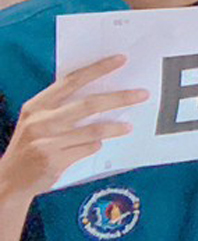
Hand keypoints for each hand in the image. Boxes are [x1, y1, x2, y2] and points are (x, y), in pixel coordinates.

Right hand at [0, 56, 143, 201]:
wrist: (10, 180)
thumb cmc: (31, 145)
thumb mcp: (37, 121)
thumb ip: (62, 108)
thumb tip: (103, 93)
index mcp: (37, 105)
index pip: (71, 80)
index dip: (98, 69)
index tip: (121, 60)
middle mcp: (41, 121)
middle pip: (88, 104)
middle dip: (119, 98)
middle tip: (142, 94)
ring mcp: (47, 141)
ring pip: (93, 130)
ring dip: (115, 128)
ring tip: (128, 126)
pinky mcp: (54, 160)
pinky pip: (87, 149)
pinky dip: (96, 146)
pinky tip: (99, 145)